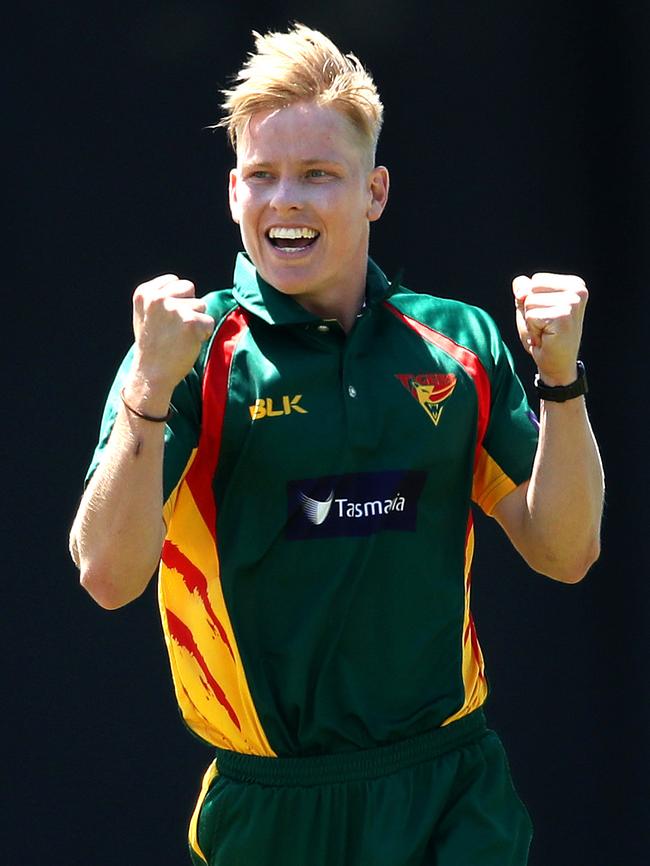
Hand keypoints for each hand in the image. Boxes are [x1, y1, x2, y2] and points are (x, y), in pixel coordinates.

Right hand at [129, 274, 214, 397]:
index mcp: (144, 293)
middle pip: (189, 288)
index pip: (174, 281)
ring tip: (179, 337)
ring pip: (201, 305)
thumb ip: (159, 296)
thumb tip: (186, 287)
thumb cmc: (152, 346)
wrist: (152, 374)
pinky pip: (209, 322)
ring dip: (195, 322)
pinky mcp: (191, 322)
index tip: (166, 318)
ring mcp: (174, 309)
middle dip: (188, 306)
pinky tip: (188, 344)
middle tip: (174, 328)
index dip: (177, 299)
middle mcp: (157, 298)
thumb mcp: (145, 314)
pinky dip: (203, 334)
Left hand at [512, 273, 587, 384]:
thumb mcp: (530, 309)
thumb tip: (519, 283)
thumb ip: (524, 292)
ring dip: (531, 322)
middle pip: (531, 289)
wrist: (557, 365)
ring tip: (545, 332)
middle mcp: (578, 290)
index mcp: (574, 284)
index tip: (545, 317)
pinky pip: (531, 316)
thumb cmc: (544, 337)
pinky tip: (546, 338)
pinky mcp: (564, 316)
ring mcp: (573, 303)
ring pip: (529, 302)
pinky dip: (533, 330)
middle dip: (530, 311)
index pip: (535, 280)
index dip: (532, 301)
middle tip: (544, 327)